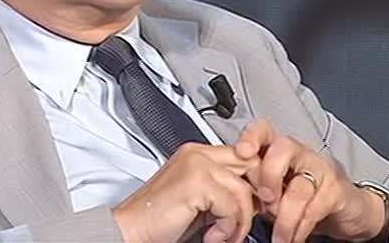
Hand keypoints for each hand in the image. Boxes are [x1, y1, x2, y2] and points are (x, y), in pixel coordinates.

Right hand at [112, 143, 260, 242]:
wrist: (131, 230)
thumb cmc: (160, 220)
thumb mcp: (200, 200)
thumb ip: (222, 189)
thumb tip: (257, 196)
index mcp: (197, 153)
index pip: (244, 155)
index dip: (256, 183)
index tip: (256, 207)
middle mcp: (197, 154)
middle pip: (250, 166)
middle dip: (255, 198)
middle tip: (243, 223)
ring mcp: (196, 165)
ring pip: (243, 190)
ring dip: (240, 222)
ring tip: (224, 237)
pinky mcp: (195, 182)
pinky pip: (230, 206)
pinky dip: (226, 228)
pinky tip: (211, 236)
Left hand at [235, 119, 387, 242]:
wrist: (345, 210)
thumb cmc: (301, 198)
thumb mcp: (271, 191)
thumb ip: (253, 187)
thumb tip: (229, 197)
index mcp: (278, 150)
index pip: (264, 130)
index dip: (252, 136)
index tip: (241, 152)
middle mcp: (299, 153)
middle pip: (282, 149)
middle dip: (269, 175)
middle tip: (264, 202)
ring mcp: (319, 169)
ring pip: (299, 186)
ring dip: (284, 217)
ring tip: (278, 237)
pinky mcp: (335, 190)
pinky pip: (314, 207)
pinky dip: (300, 227)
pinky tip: (292, 238)